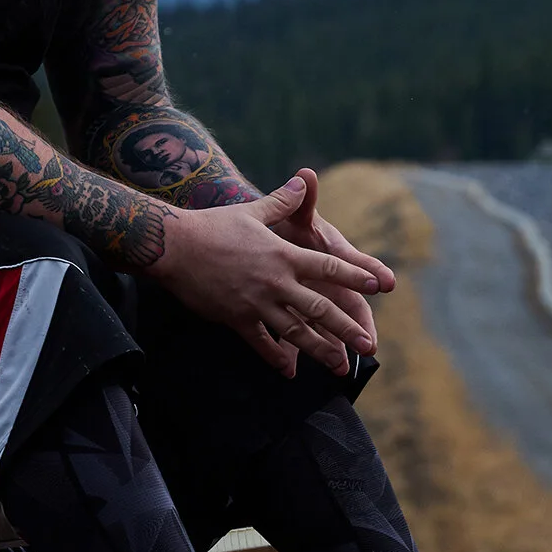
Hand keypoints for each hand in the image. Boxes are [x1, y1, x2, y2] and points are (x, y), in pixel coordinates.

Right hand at [152, 177, 383, 376]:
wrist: (174, 247)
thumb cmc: (213, 226)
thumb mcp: (252, 212)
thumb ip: (282, 202)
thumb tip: (304, 181)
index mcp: (283, 255)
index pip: (327, 267)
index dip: (353, 276)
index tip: (377, 286)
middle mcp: (275, 281)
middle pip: (318, 308)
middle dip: (345, 328)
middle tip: (367, 345)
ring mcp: (256, 303)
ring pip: (295, 332)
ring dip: (319, 349)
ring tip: (339, 365)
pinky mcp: (236, 318)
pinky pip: (261, 343)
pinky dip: (277, 357)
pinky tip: (290, 371)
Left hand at [267, 168, 395, 355]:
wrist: (270, 241)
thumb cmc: (289, 227)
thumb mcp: (295, 215)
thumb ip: (302, 199)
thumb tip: (306, 174)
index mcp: (334, 257)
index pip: (357, 264)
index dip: (372, 272)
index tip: (387, 282)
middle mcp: (331, 282)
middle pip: (350, 305)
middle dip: (360, 326)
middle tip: (371, 344)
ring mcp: (317, 299)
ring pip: (328, 326)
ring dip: (334, 346)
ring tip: (342, 368)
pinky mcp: (298, 312)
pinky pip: (299, 334)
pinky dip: (296, 351)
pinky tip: (295, 370)